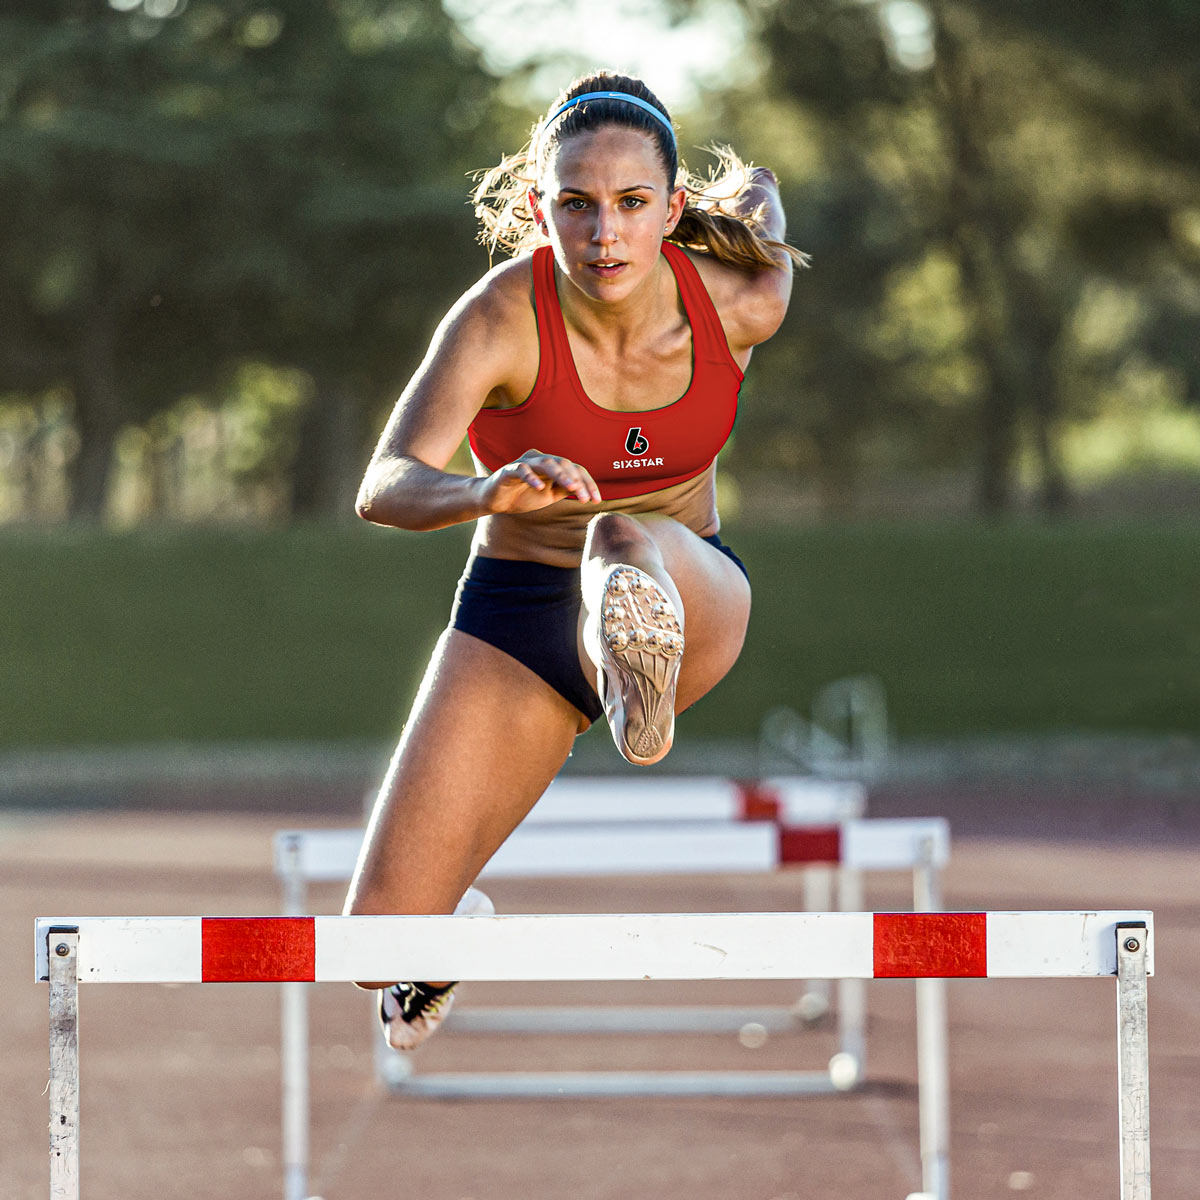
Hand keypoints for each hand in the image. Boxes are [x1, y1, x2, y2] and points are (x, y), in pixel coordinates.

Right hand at [481, 449, 601, 513]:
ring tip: (572, 488)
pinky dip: (531, 477)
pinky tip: (539, 488)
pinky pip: (522, 469)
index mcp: (551, 465)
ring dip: (561, 475)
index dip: (588, 484)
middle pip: (564, 463)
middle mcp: (540, 459)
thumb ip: (564, 490)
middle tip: (586, 498)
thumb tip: (585, 490)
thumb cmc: (523, 496)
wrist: (494, 501)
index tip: (596, 501)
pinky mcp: (509, 470)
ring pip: (547, 462)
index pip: (574, 469)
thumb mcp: (549, 495)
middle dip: (577, 481)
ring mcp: (524, 462)